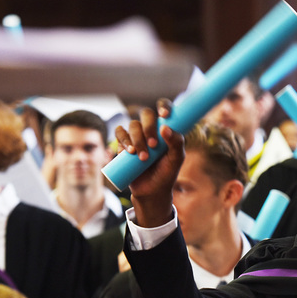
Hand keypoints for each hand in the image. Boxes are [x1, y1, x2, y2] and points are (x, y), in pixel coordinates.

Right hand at [114, 99, 184, 227]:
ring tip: (143, 157)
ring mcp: (136, 136)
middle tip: (153, 145)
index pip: (165, 109)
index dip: (164, 106)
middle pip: (146, 114)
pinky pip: (120, 133)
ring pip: (133, 125)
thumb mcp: (176, 160)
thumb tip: (165, 128)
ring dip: (137, 139)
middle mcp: (150, 129)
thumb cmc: (166, 174)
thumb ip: (177, 143)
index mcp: (166, 129)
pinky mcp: (124, 144)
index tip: (164, 114)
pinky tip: (129, 151)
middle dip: (148, 128)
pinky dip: (123, 139)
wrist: (151, 191)